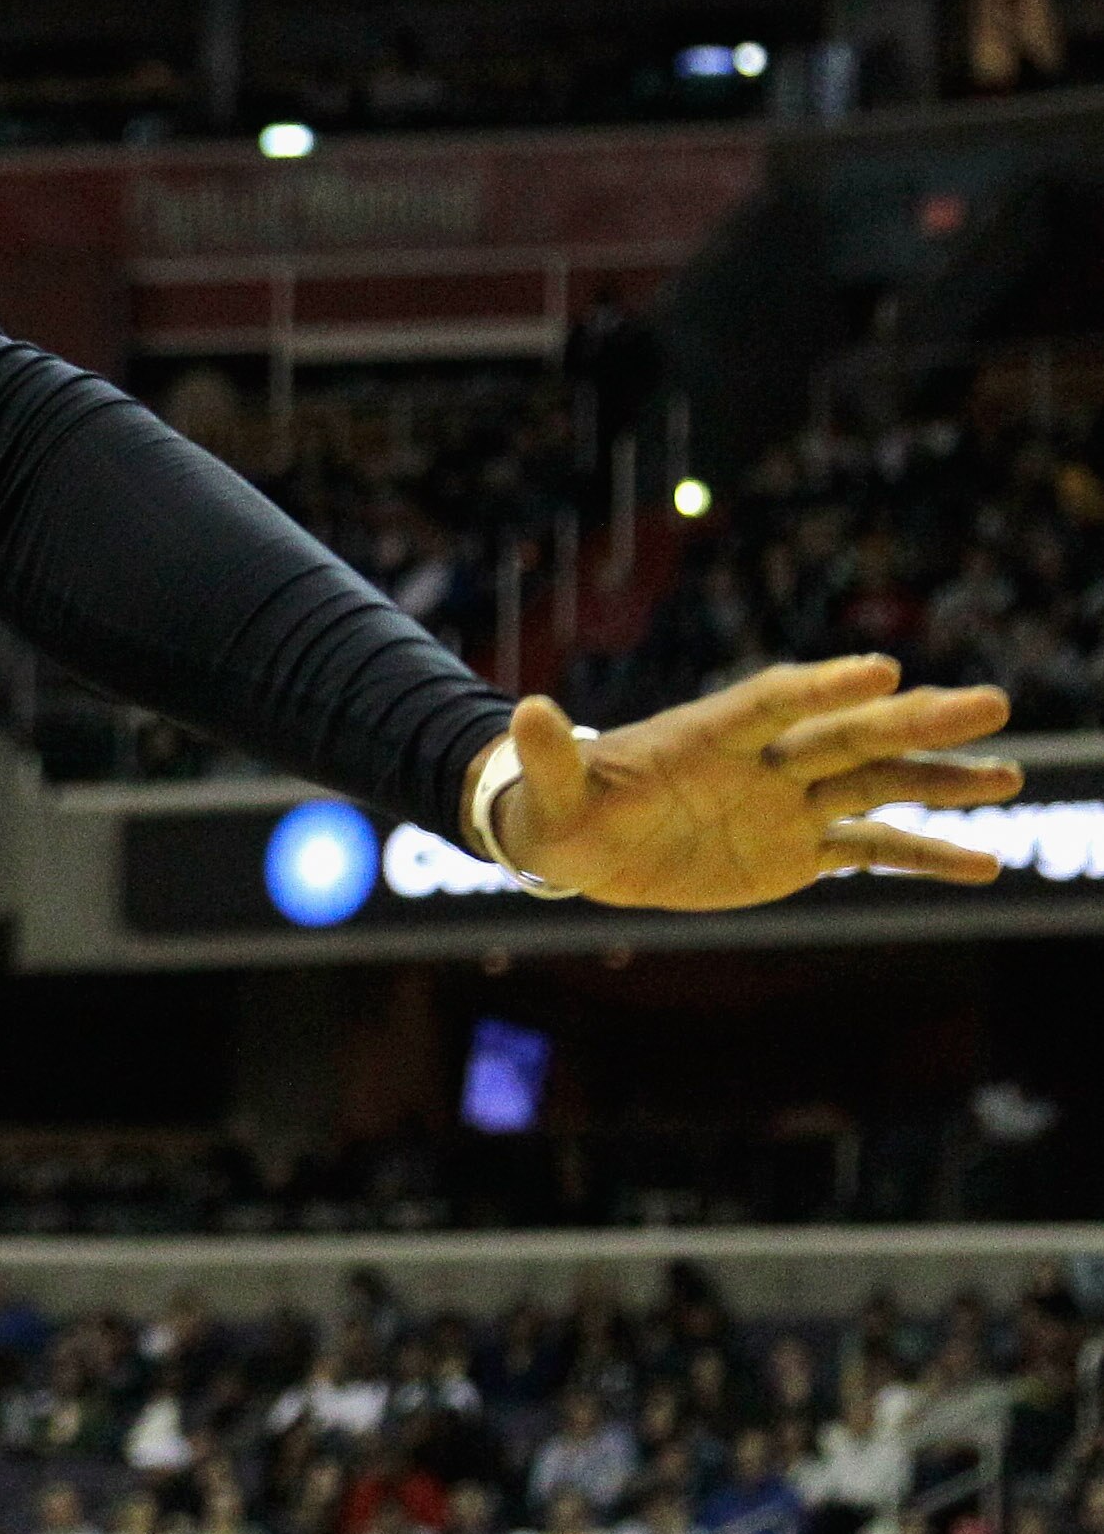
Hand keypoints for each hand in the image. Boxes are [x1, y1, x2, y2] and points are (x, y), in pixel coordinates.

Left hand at [491, 657, 1018, 909]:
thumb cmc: (559, 812)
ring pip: (877, 785)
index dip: (824, 686)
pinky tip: (983, 863)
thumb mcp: (549, 793)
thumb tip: (524, 708)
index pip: (774, 702)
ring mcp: (788, 803)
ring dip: (941, 780)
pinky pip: (872, 849)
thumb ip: (550, 755)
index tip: (883, 670)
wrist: (581, 845)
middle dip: (915, 720)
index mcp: (706, 736)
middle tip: (988, 702)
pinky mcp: (800, 848)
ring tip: (1009, 771)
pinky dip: (925, 855)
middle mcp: (762, 762)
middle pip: (847, 734)